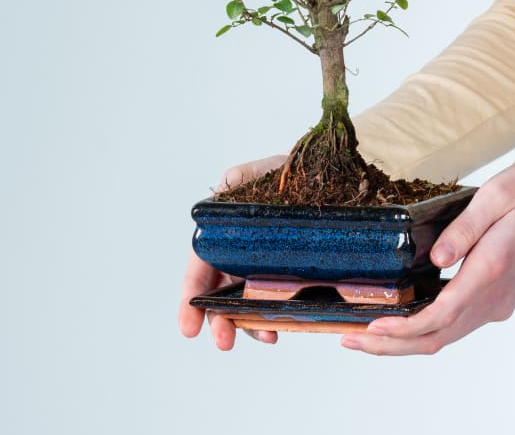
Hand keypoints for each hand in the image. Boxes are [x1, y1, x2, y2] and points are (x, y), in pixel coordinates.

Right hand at [178, 154, 286, 349]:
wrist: (327, 182)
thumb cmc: (286, 176)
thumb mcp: (262, 173)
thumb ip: (240, 178)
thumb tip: (225, 183)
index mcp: (222, 237)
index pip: (199, 270)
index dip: (189, 299)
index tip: (188, 327)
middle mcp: (237, 259)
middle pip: (218, 298)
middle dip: (217, 322)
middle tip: (224, 341)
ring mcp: (261, 273)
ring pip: (244, 308)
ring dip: (247, 328)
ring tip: (263, 337)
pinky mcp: (288, 280)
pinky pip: (275, 306)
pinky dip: (272, 321)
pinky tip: (278, 329)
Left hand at [340, 163, 514, 355]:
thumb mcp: (491, 200)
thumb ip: (463, 230)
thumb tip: (436, 258)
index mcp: (489, 271)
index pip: (441, 315)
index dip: (404, 327)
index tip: (372, 328)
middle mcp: (492, 297)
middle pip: (437, 337)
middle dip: (391, 345)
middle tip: (350, 340)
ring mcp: (494, 304)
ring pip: (445, 337)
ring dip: (403, 342)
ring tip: (363, 336)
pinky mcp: (492, 301)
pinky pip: (453, 326)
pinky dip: (422, 331)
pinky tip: (397, 323)